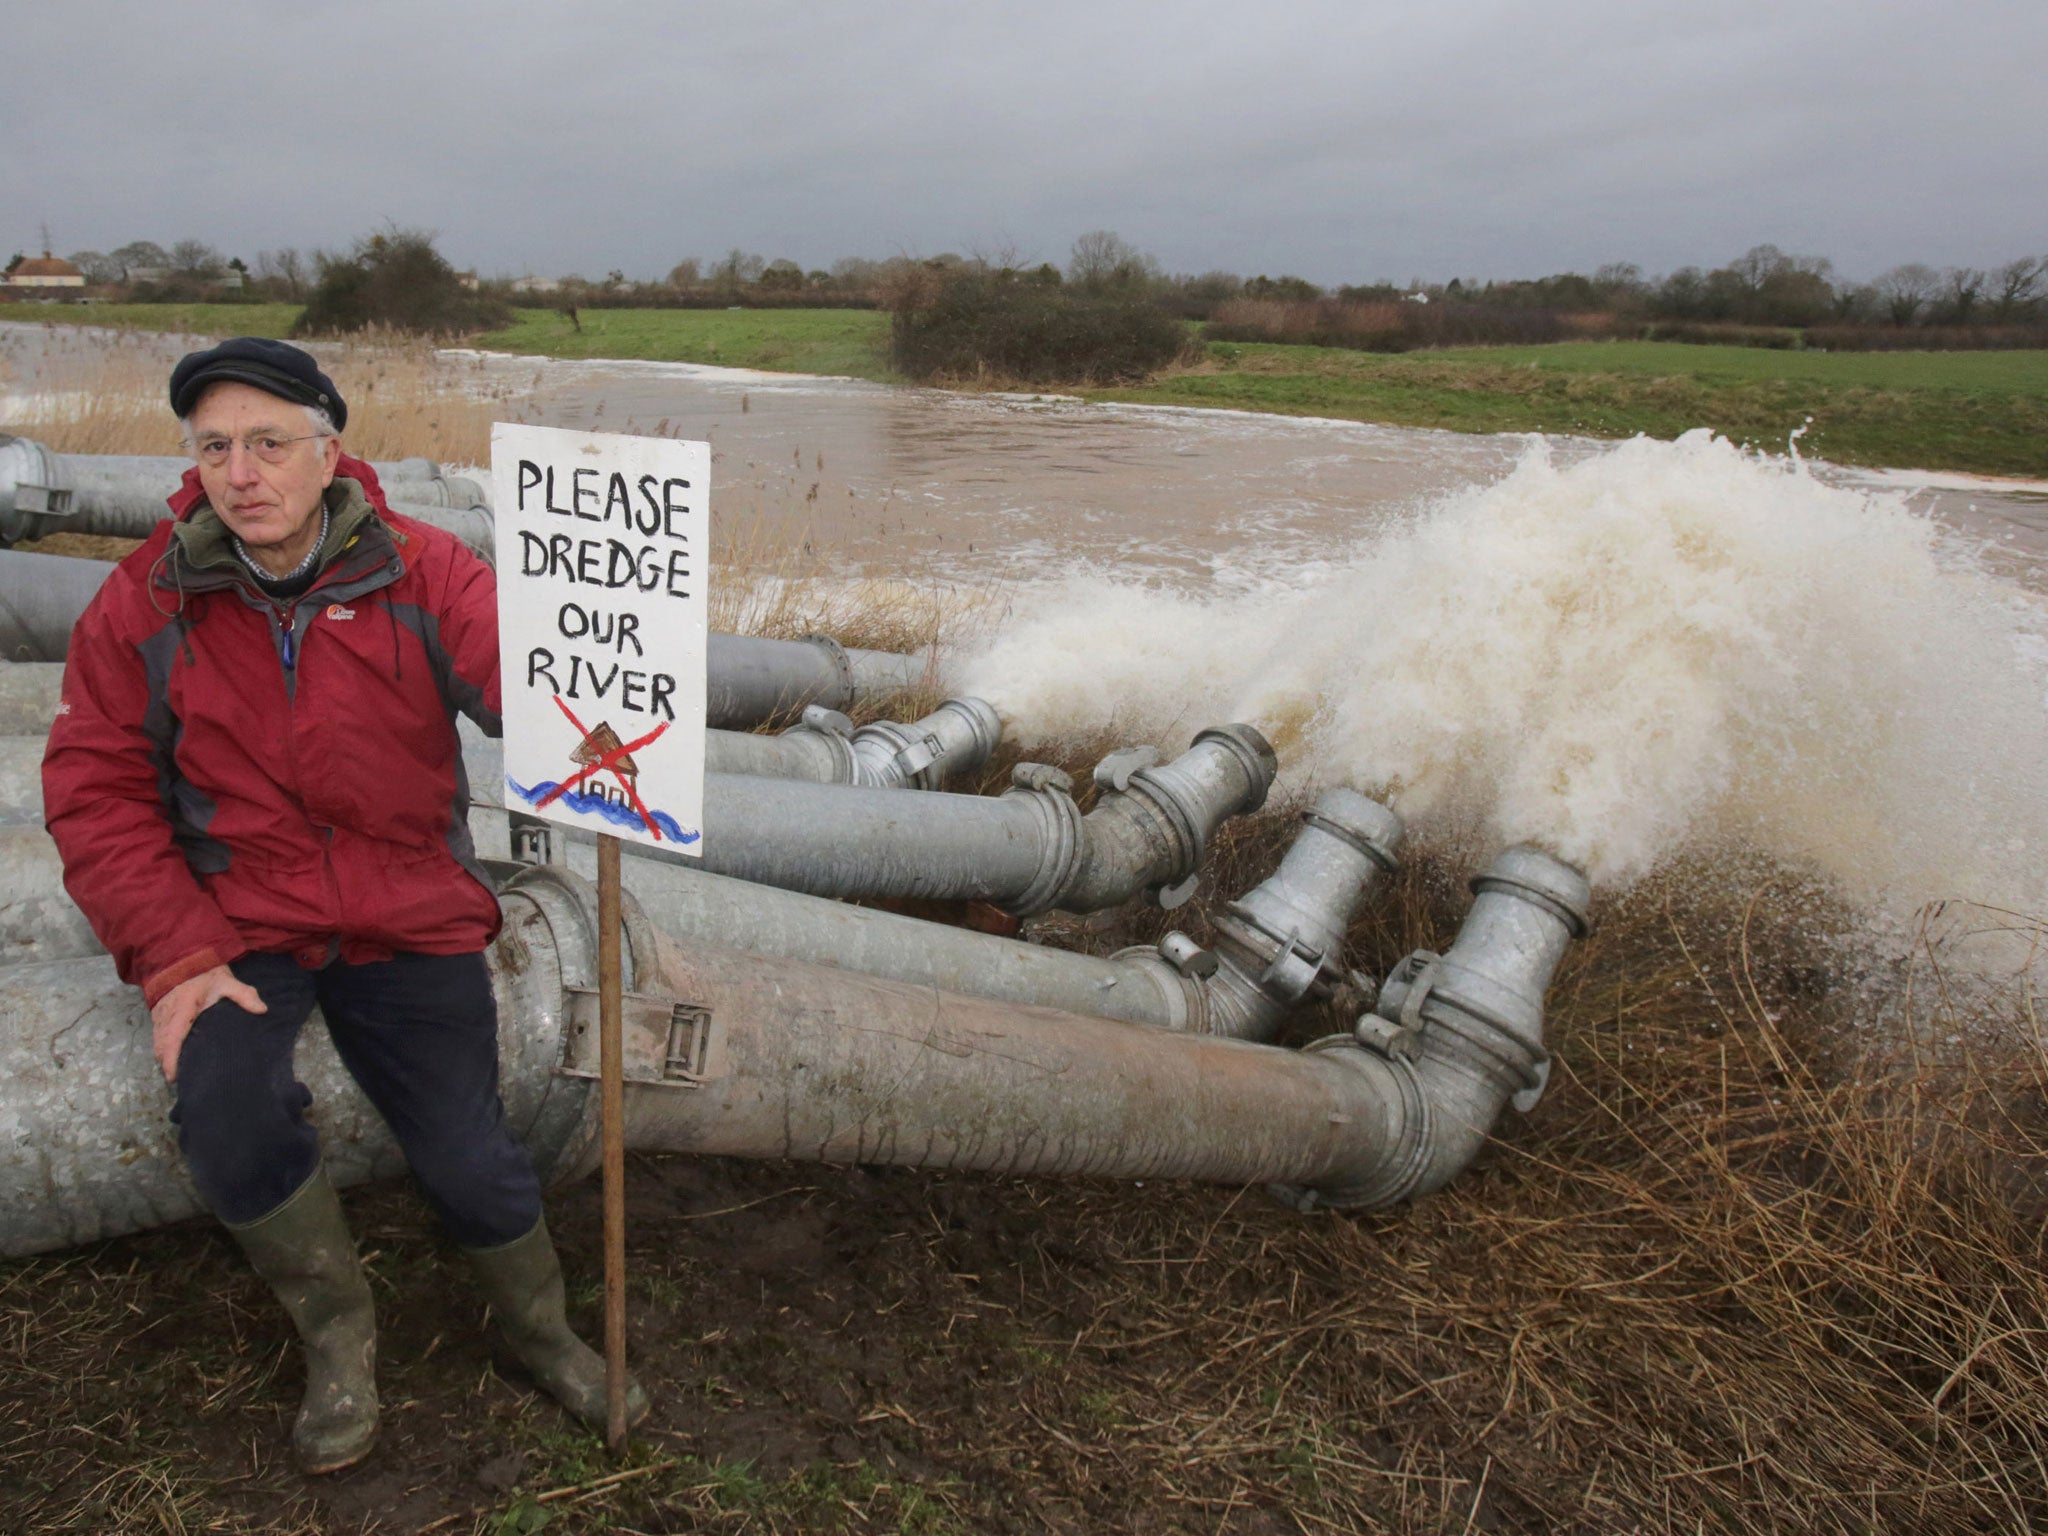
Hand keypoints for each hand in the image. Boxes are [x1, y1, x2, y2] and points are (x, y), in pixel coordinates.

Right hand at [150, 965, 266, 1083]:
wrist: (182, 953)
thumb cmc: (204, 970)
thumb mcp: (226, 980)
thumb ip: (244, 995)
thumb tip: (262, 1010)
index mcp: (182, 1009)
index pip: (172, 1039)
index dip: (171, 1060)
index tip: (173, 1077)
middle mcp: (166, 1014)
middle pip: (161, 1045)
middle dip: (167, 1063)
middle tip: (180, 1079)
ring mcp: (159, 1013)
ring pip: (157, 1041)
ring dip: (164, 1055)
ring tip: (177, 1071)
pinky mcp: (157, 1011)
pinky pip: (156, 1033)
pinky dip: (161, 1045)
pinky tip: (171, 1054)